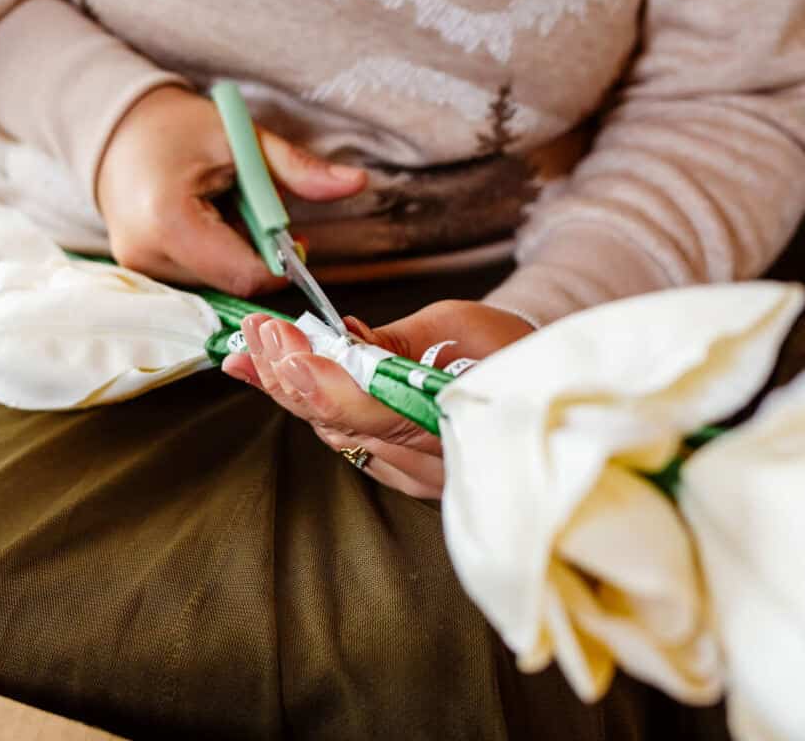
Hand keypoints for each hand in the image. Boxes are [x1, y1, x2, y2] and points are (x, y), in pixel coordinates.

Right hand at [95, 86, 366, 295]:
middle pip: (233, 283)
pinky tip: (205, 226)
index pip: (246, 275)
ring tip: (223, 211)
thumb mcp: (242, 139)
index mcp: (169, 221)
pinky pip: (198, 281)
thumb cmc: (178, 129)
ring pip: (218, 285)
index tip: (295, 233)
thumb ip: (298, 169)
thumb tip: (357, 183)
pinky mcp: (142, 276)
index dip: (282, 262)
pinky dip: (215, 257)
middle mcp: (147, 257)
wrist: (116, 132)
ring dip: (236, 255)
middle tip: (254, 210)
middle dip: (258, 254)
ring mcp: (140, 272)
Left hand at [222, 301, 534, 497]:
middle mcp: (433, 462)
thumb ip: (392, 342)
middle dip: (287, 375)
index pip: (373, 408)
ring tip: (250, 346)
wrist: (554, 387)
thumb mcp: (456, 327)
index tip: (281, 343)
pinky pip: (348, 440)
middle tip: (251, 334)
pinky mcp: (408, 475)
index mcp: (456, 420)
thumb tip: (336, 340)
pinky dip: (311, 404)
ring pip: (336, 434)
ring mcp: (419, 476)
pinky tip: (276, 374)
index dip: (319, 378)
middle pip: (340, 424)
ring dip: (288, 389)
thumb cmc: (512, 350)